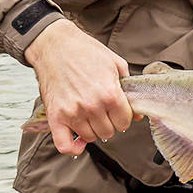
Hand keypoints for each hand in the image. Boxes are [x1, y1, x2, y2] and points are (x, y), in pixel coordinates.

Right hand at [23, 20, 133, 155]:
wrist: (55, 44)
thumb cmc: (85, 51)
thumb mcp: (115, 64)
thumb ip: (128, 90)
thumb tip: (137, 114)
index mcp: (109, 93)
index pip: (124, 122)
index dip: (123, 116)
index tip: (118, 110)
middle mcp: (91, 106)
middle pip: (108, 132)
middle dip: (109, 123)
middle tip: (103, 110)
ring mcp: (72, 112)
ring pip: (90, 137)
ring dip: (92, 130)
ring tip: (89, 115)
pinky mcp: (55, 116)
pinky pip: (64, 145)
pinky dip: (73, 147)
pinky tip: (78, 141)